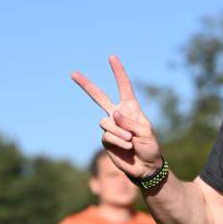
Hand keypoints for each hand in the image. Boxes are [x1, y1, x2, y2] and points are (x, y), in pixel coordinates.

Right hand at [72, 55, 162, 178]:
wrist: (145, 167)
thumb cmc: (150, 147)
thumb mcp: (146, 131)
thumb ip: (131, 122)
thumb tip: (113, 114)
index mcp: (130, 108)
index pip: (123, 86)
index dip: (118, 72)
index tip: (111, 57)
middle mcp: (118, 114)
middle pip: (99, 97)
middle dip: (86, 85)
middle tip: (73, 73)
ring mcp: (110, 127)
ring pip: (106, 122)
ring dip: (120, 132)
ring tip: (131, 142)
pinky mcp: (106, 139)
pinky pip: (107, 135)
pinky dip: (118, 141)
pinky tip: (126, 147)